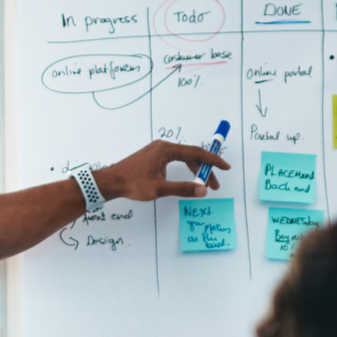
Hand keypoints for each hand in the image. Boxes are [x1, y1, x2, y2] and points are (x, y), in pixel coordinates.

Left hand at [93, 140, 229, 201]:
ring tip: (203, 184)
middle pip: (191, 155)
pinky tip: (188, 178)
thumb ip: (182, 189)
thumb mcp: (159, 189)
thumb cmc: (132, 183)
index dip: (213, 160)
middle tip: (214, 184)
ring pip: (183, 158)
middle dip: (205, 169)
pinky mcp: (153, 156)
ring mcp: (157, 150)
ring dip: (195, 170)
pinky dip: (185, 168)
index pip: (196, 153)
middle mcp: (163, 146)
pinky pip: (175, 159)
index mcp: (166, 150)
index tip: (225, 167)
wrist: (111, 181)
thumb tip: (202, 189)